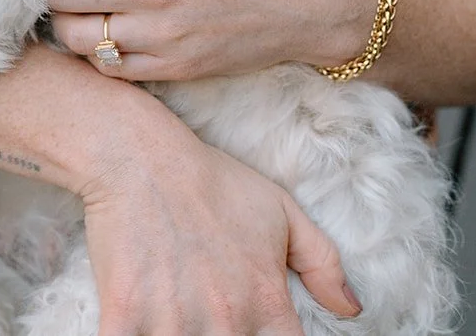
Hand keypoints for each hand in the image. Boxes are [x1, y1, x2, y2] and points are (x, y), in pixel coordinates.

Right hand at [0, 45, 358, 332]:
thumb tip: (351, 309)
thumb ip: (323, 264)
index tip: (253, 329)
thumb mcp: (282, 212)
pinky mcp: (124, 315)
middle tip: (208, 313)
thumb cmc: (211, 181)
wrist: (140, 158)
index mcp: (265, 303)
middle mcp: (225, 320)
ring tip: (175, 319)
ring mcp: (173, 322)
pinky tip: (135, 326)